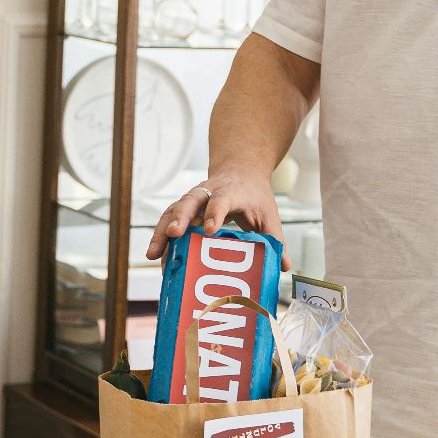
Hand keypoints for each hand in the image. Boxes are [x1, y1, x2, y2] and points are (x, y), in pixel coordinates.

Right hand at [144, 171, 292, 271]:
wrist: (240, 169)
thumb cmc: (255, 196)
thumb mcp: (269, 215)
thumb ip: (276, 240)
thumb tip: (285, 268)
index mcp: (233, 191)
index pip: (222, 199)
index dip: (215, 213)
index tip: (210, 230)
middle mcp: (209, 191)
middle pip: (190, 200)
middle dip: (181, 217)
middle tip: (174, 235)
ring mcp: (194, 197)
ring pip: (173, 209)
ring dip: (162, 230)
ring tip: (153, 254)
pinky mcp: (185, 205)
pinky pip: (169, 218)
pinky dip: (160, 234)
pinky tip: (155, 254)